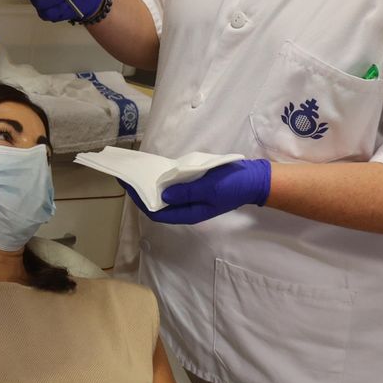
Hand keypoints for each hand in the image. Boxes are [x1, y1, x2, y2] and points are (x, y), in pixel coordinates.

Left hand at [124, 159, 271, 223]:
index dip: (140, 201)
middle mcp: (187, 208)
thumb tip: (163, 195)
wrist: (254, 178)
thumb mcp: (210, 189)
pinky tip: (155, 169)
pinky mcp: (194, 187)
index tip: (128, 186)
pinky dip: (164, 179)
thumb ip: (187, 192)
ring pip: (165, 195)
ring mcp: (191, 198)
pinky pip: (174, 186)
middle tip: (127, 176)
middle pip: (159, 204)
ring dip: (151, 185)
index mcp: (189, 213)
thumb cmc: (233, 186)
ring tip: (137, 172)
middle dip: (142, 192)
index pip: (157, 213)